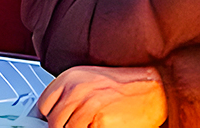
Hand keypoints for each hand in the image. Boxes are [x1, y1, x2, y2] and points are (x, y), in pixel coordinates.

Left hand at [39, 66, 166, 127]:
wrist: (157, 87)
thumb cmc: (128, 85)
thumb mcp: (92, 82)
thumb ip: (70, 95)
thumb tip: (52, 115)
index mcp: (71, 77)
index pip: (42, 105)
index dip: (48, 117)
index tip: (50, 123)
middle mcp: (76, 90)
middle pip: (52, 122)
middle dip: (63, 127)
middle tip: (82, 123)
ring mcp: (87, 107)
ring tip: (94, 122)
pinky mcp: (99, 123)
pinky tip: (103, 125)